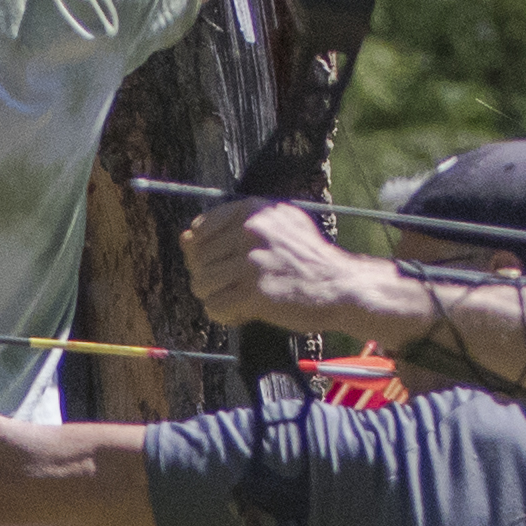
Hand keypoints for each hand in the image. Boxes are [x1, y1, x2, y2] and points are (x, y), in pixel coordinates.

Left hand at [183, 201, 423, 338]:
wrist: (340, 286)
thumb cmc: (307, 260)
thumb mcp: (277, 227)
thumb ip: (230, 228)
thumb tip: (184, 237)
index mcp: (253, 210)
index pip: (200, 229)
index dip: (206, 252)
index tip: (227, 264)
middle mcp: (250, 231)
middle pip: (197, 259)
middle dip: (212, 278)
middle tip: (238, 286)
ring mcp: (251, 261)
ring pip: (201, 284)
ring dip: (218, 297)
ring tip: (242, 299)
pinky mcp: (254, 292)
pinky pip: (215, 307)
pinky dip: (227, 315)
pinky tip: (247, 312)